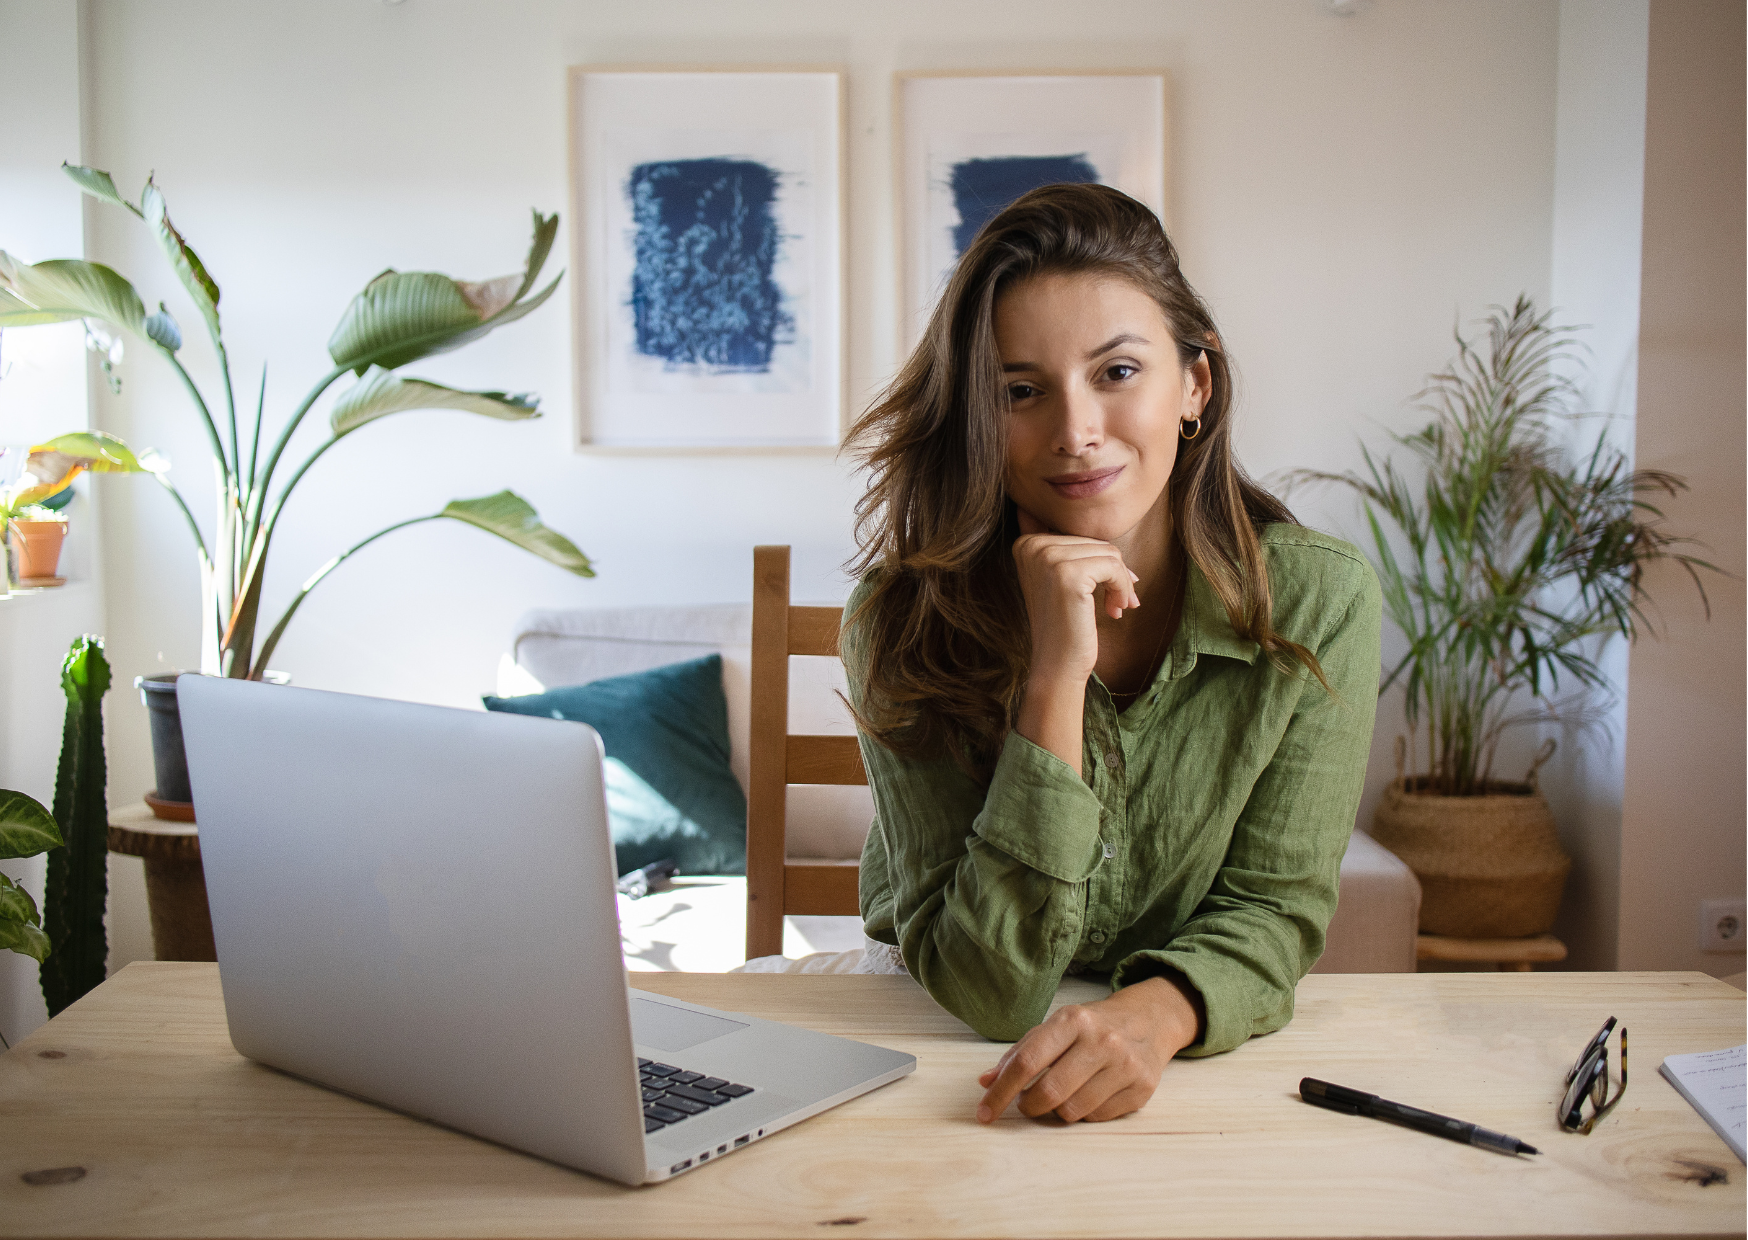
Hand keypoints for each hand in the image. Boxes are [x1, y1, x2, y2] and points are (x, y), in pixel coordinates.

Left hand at [975, 976, 1201, 1123]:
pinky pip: (1097, 1118)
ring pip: (1073, 1111)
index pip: (1028, 1062)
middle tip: (1027, 1103)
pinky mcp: (1141, 1088)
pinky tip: (1088, 1095)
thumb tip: (985, 1082)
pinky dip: (1084, 1113)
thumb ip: (1019, 1053)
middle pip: (1049, 1092)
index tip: (984, 1112)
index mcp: (1073, 1019)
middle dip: (1029, 1106)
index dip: (1001, 1091)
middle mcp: (1102, 1040)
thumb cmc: (1091, 1026)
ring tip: (1061, 1095)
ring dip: (1057, 1111)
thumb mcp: (1055, 1026)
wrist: (1148, 1020)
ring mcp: (1125, 1065)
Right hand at [1011, 507, 1140, 687]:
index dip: (1099, 563)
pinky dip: (1122, 589)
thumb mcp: (1059, 578)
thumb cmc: (1064, 624)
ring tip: (1114, 607)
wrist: (1056, 665)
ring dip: (1121, 583)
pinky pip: (1114, 566)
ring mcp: (1048, 558)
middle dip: (1113, 573)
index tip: (1103, 589)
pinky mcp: (1068, 574)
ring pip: (1109, 553)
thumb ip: (1071, 548)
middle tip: (1114, 602)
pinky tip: (1114, 610)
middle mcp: (1032, 545)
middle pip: (1097, 542)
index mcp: (1026, 542)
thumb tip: (1106, 517)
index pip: (1081, 535)